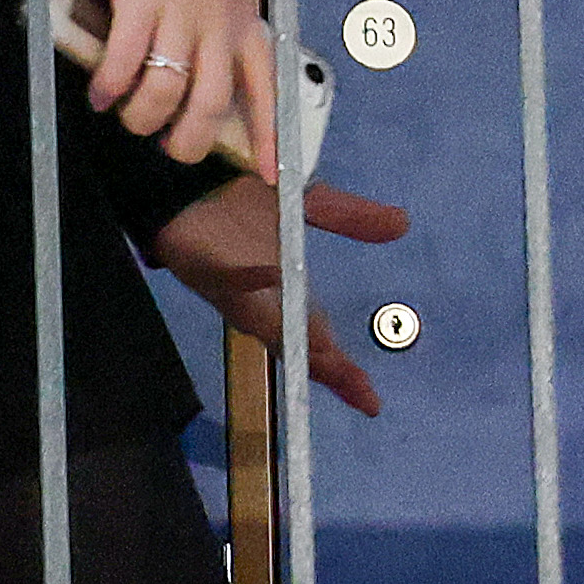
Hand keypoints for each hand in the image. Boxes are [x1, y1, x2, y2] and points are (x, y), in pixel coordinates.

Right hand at [57, 0, 271, 169]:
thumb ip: (224, 29)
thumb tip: (208, 72)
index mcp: (246, 26)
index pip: (266, 92)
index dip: (268, 137)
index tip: (270, 173)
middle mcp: (219, 28)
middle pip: (209, 104)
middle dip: (187, 139)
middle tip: (169, 147)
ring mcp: (181, 17)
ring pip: (167, 91)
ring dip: (143, 116)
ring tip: (127, 117)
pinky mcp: (141, 3)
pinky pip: (125, 60)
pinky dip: (110, 85)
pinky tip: (98, 93)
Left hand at [149, 169, 413, 415]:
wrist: (181, 182)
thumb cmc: (237, 204)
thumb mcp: (302, 206)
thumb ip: (347, 216)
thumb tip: (402, 222)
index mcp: (283, 296)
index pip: (317, 343)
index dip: (342, 372)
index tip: (370, 401)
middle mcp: (257, 301)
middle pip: (293, 343)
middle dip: (322, 366)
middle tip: (355, 388)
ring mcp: (230, 288)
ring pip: (264, 321)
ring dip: (291, 333)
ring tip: (324, 348)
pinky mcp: (203, 265)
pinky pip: (227, 276)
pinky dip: (249, 278)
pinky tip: (272, 274)